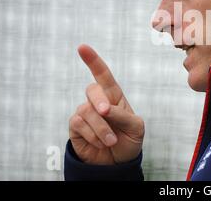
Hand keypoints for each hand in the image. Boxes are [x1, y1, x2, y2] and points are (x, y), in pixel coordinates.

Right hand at [69, 44, 144, 164]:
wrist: (118, 163)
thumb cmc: (129, 140)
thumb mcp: (135, 127)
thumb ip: (122, 115)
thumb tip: (104, 110)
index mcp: (115, 96)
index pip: (104, 75)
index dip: (93, 61)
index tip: (82, 47)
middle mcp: (98, 101)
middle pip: (92, 90)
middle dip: (100, 101)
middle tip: (106, 112)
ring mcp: (85, 113)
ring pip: (87, 111)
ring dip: (101, 128)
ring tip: (111, 141)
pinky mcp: (76, 126)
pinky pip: (79, 124)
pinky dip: (92, 135)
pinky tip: (100, 143)